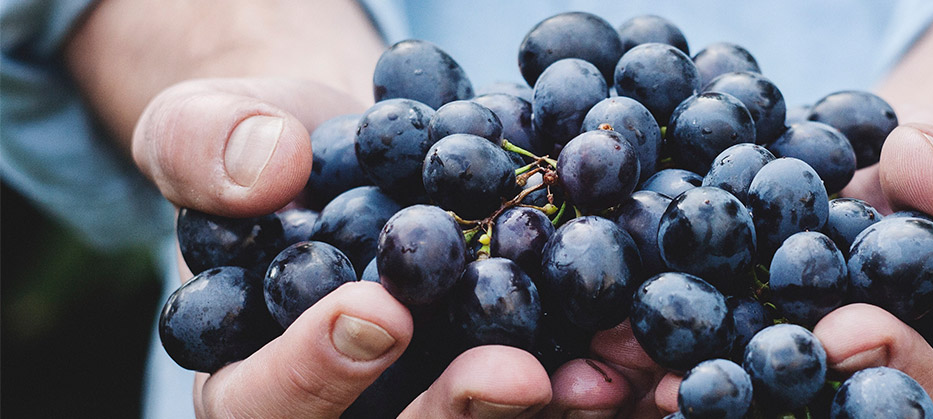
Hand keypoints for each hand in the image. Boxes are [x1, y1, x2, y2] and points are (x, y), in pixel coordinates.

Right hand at [140, 77, 638, 417]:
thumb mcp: (206, 127)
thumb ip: (206, 149)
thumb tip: (265, 169)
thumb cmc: (267, 145)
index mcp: (255, 379)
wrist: (366, 148)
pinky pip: (563, 393)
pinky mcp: (519, 375)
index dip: (317, 370)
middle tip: (521, 373)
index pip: (267, 402)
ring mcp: (439, 397)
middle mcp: (355, 411)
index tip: (377, 312)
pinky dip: (612, 377)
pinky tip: (661, 360)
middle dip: (462, 411)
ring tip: (612, 371)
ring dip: (558, 407)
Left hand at [564, 115, 932, 417]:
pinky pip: (681, 369)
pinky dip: (636, 359)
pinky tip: (591, 343)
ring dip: (678, 390)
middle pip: (813, 418)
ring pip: (737, 404)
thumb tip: (917, 168)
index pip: (926, 399)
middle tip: (695, 387)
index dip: (897, 371)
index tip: (850, 329)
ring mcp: (783, 395)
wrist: (877, 186)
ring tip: (620, 368)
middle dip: (756, 400)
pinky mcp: (717, 367)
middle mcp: (854, 405)